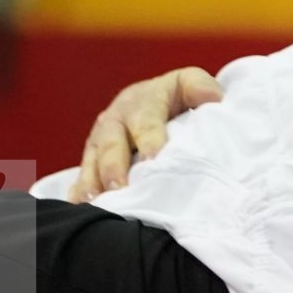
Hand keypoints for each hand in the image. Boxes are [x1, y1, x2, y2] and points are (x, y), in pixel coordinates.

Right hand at [69, 67, 223, 200]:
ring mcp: (99, 139)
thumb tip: (213, 98)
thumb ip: (200, 88)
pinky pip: (82, 174)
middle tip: (119, 188)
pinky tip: (80, 207)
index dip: (149, 140)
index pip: (146, 122)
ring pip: (92, 160)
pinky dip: (79, 191)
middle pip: (111, 143)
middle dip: (113, 166)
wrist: (151, 100)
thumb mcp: (189, 85)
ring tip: (95, 201)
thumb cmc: (175, 98)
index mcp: (142, 102)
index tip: (153, 159)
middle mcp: (115, 119)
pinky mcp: (91, 157)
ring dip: (92, 181)